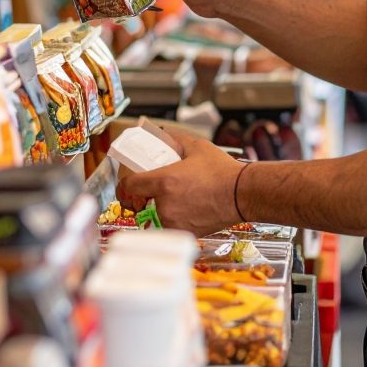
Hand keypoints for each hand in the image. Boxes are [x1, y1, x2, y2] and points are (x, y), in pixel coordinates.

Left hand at [116, 132, 243, 235]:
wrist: (242, 194)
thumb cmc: (222, 171)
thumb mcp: (197, 147)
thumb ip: (176, 140)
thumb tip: (163, 134)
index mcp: (164, 182)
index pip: (129, 186)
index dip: (124, 185)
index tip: (127, 184)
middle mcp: (165, 205)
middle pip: (142, 202)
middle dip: (146, 196)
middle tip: (158, 189)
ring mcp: (174, 221)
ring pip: (156, 215)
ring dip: (161, 208)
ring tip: (178, 198)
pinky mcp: (185, 232)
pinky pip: (170, 226)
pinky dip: (174, 220)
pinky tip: (188, 210)